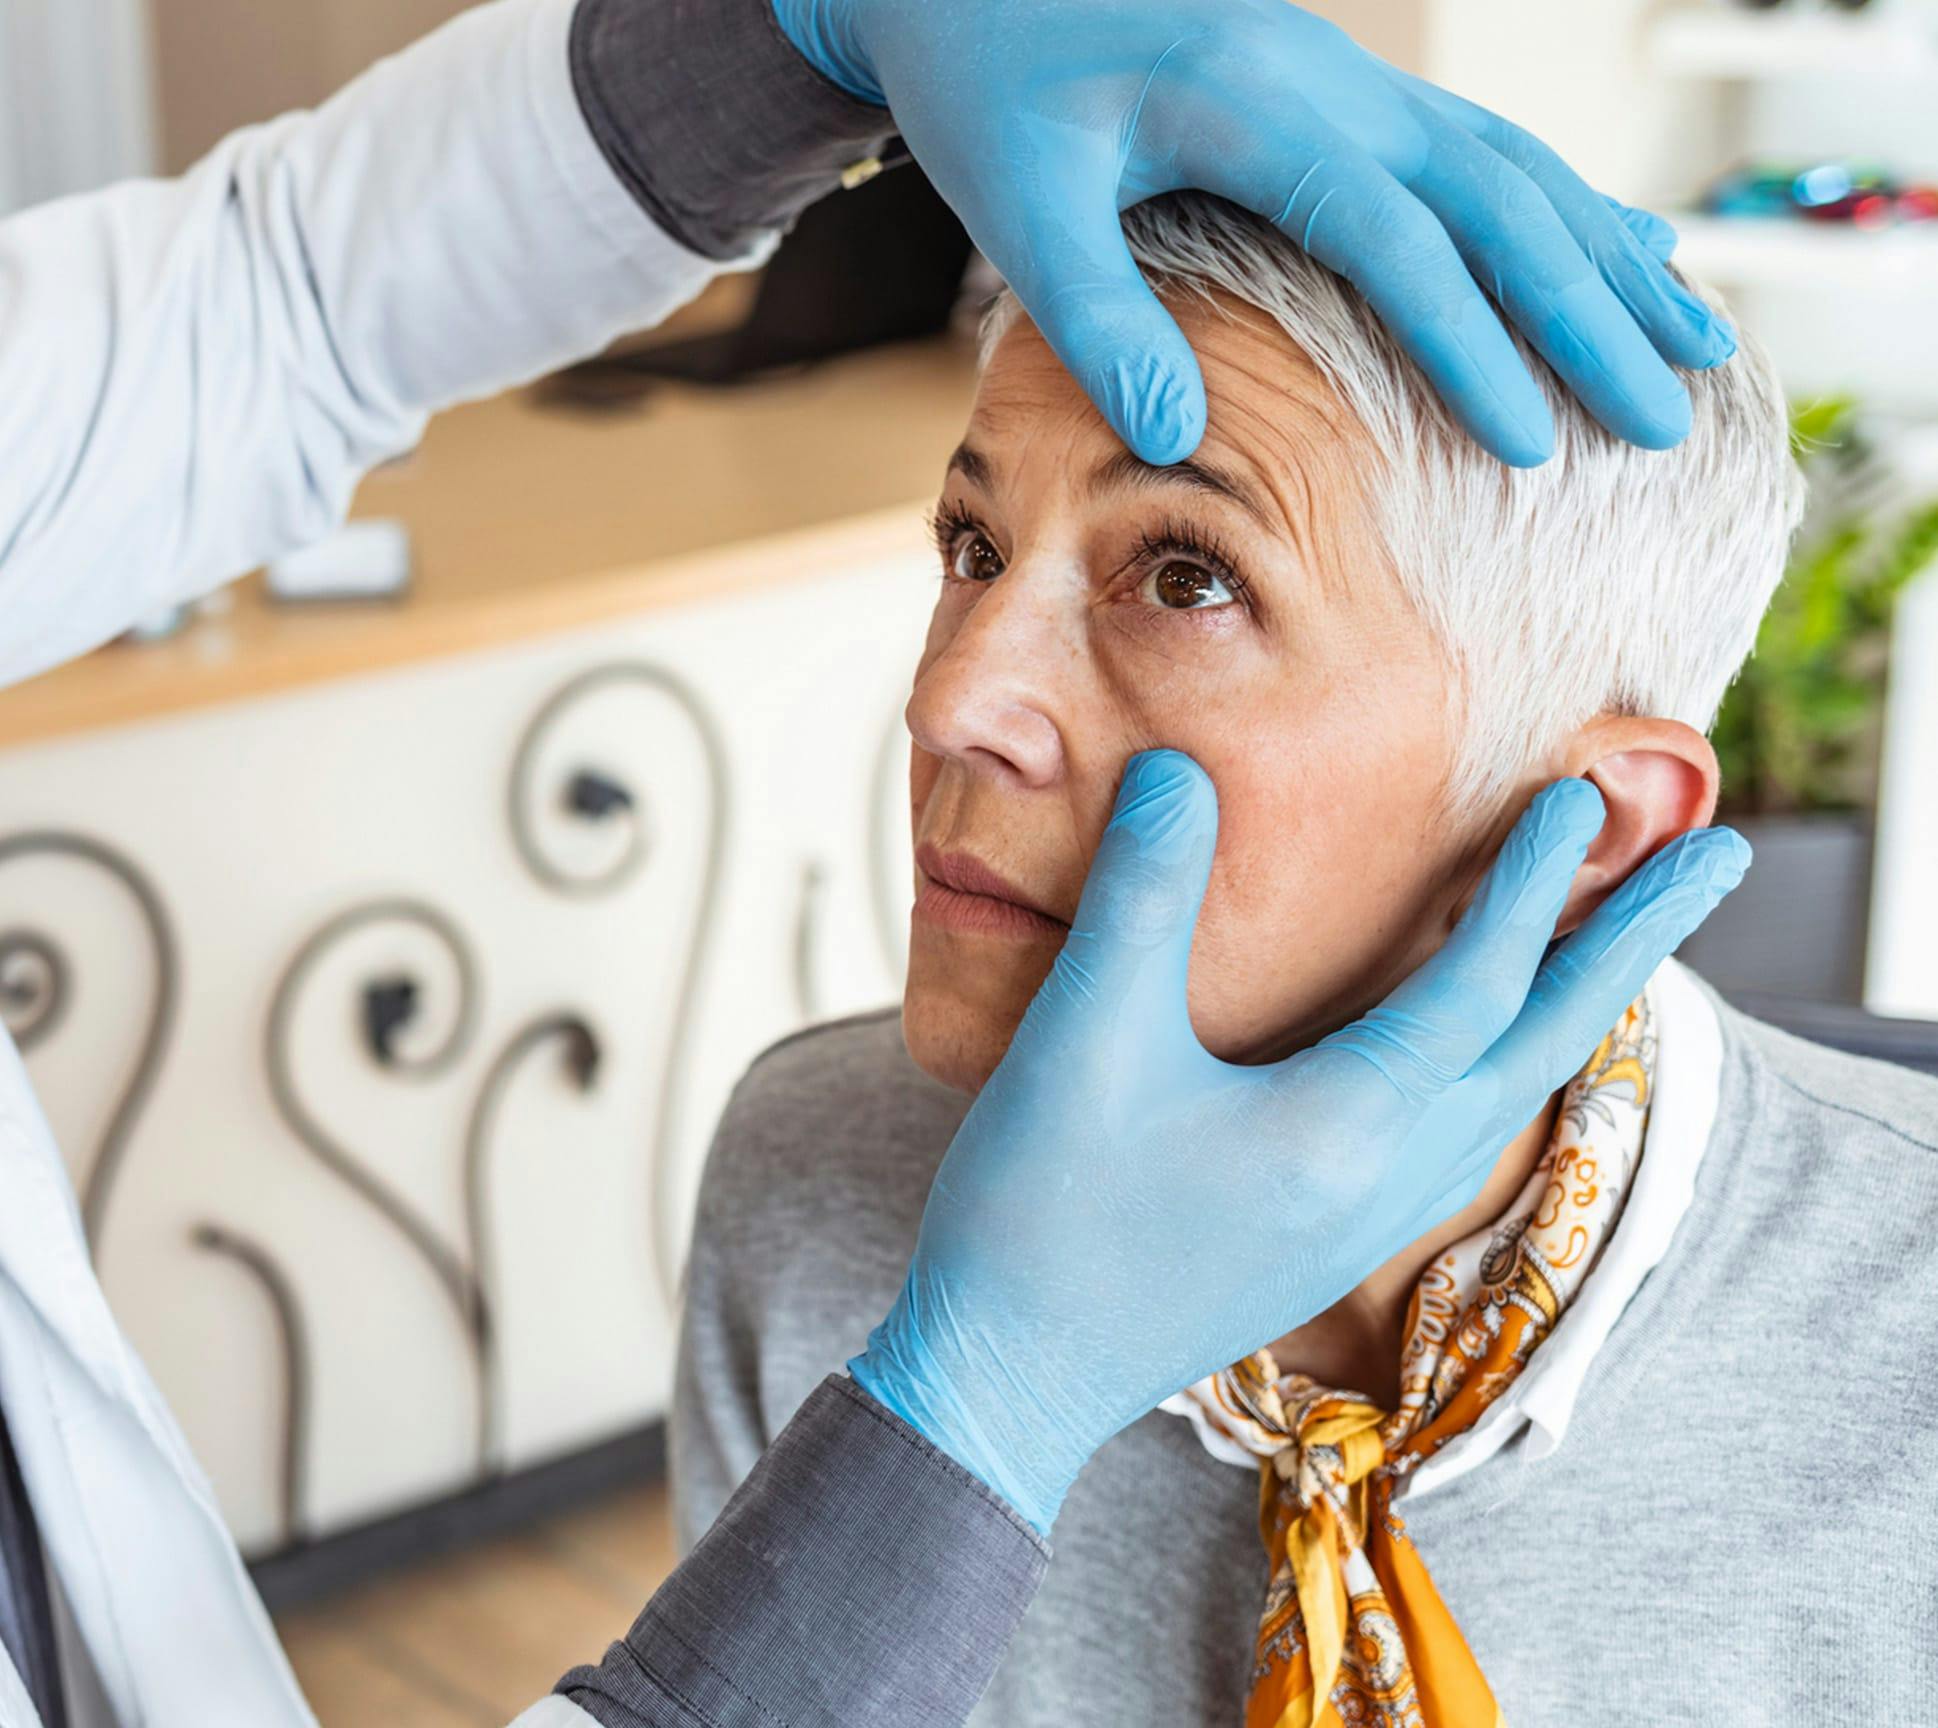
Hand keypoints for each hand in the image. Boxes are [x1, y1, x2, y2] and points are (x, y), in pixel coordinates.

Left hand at [771, 0, 1732, 467]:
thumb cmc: (988, 85)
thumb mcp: (1017, 202)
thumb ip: (1095, 317)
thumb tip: (1175, 440)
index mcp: (1257, 108)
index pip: (1396, 240)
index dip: (1469, 342)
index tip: (1529, 443)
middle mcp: (1335, 84)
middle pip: (1499, 200)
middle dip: (1590, 313)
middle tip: (1669, 415)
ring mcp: (1352, 79)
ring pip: (1518, 168)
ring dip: (1611, 260)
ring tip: (1698, 345)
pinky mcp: (1345, 93)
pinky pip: (1485, 153)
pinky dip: (1566, 213)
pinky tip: (1624, 255)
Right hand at [850, 752, 1747, 1531]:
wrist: (1003, 1379)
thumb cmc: (1041, 1218)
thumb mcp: (1083, 1041)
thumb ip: (1142, 897)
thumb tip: (1179, 773)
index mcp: (1344, 1129)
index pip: (1475, 984)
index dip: (1534, 880)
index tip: (1586, 794)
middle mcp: (1381, 1179)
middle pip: (1544, 1044)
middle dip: (1633, 944)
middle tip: (1721, 861)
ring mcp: (1359, 1220)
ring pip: (1506, 1092)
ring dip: (1572, 1000)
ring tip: (1616, 934)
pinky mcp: (1323, 1238)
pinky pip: (1455, 1129)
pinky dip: (1501, 1057)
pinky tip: (1479, 1041)